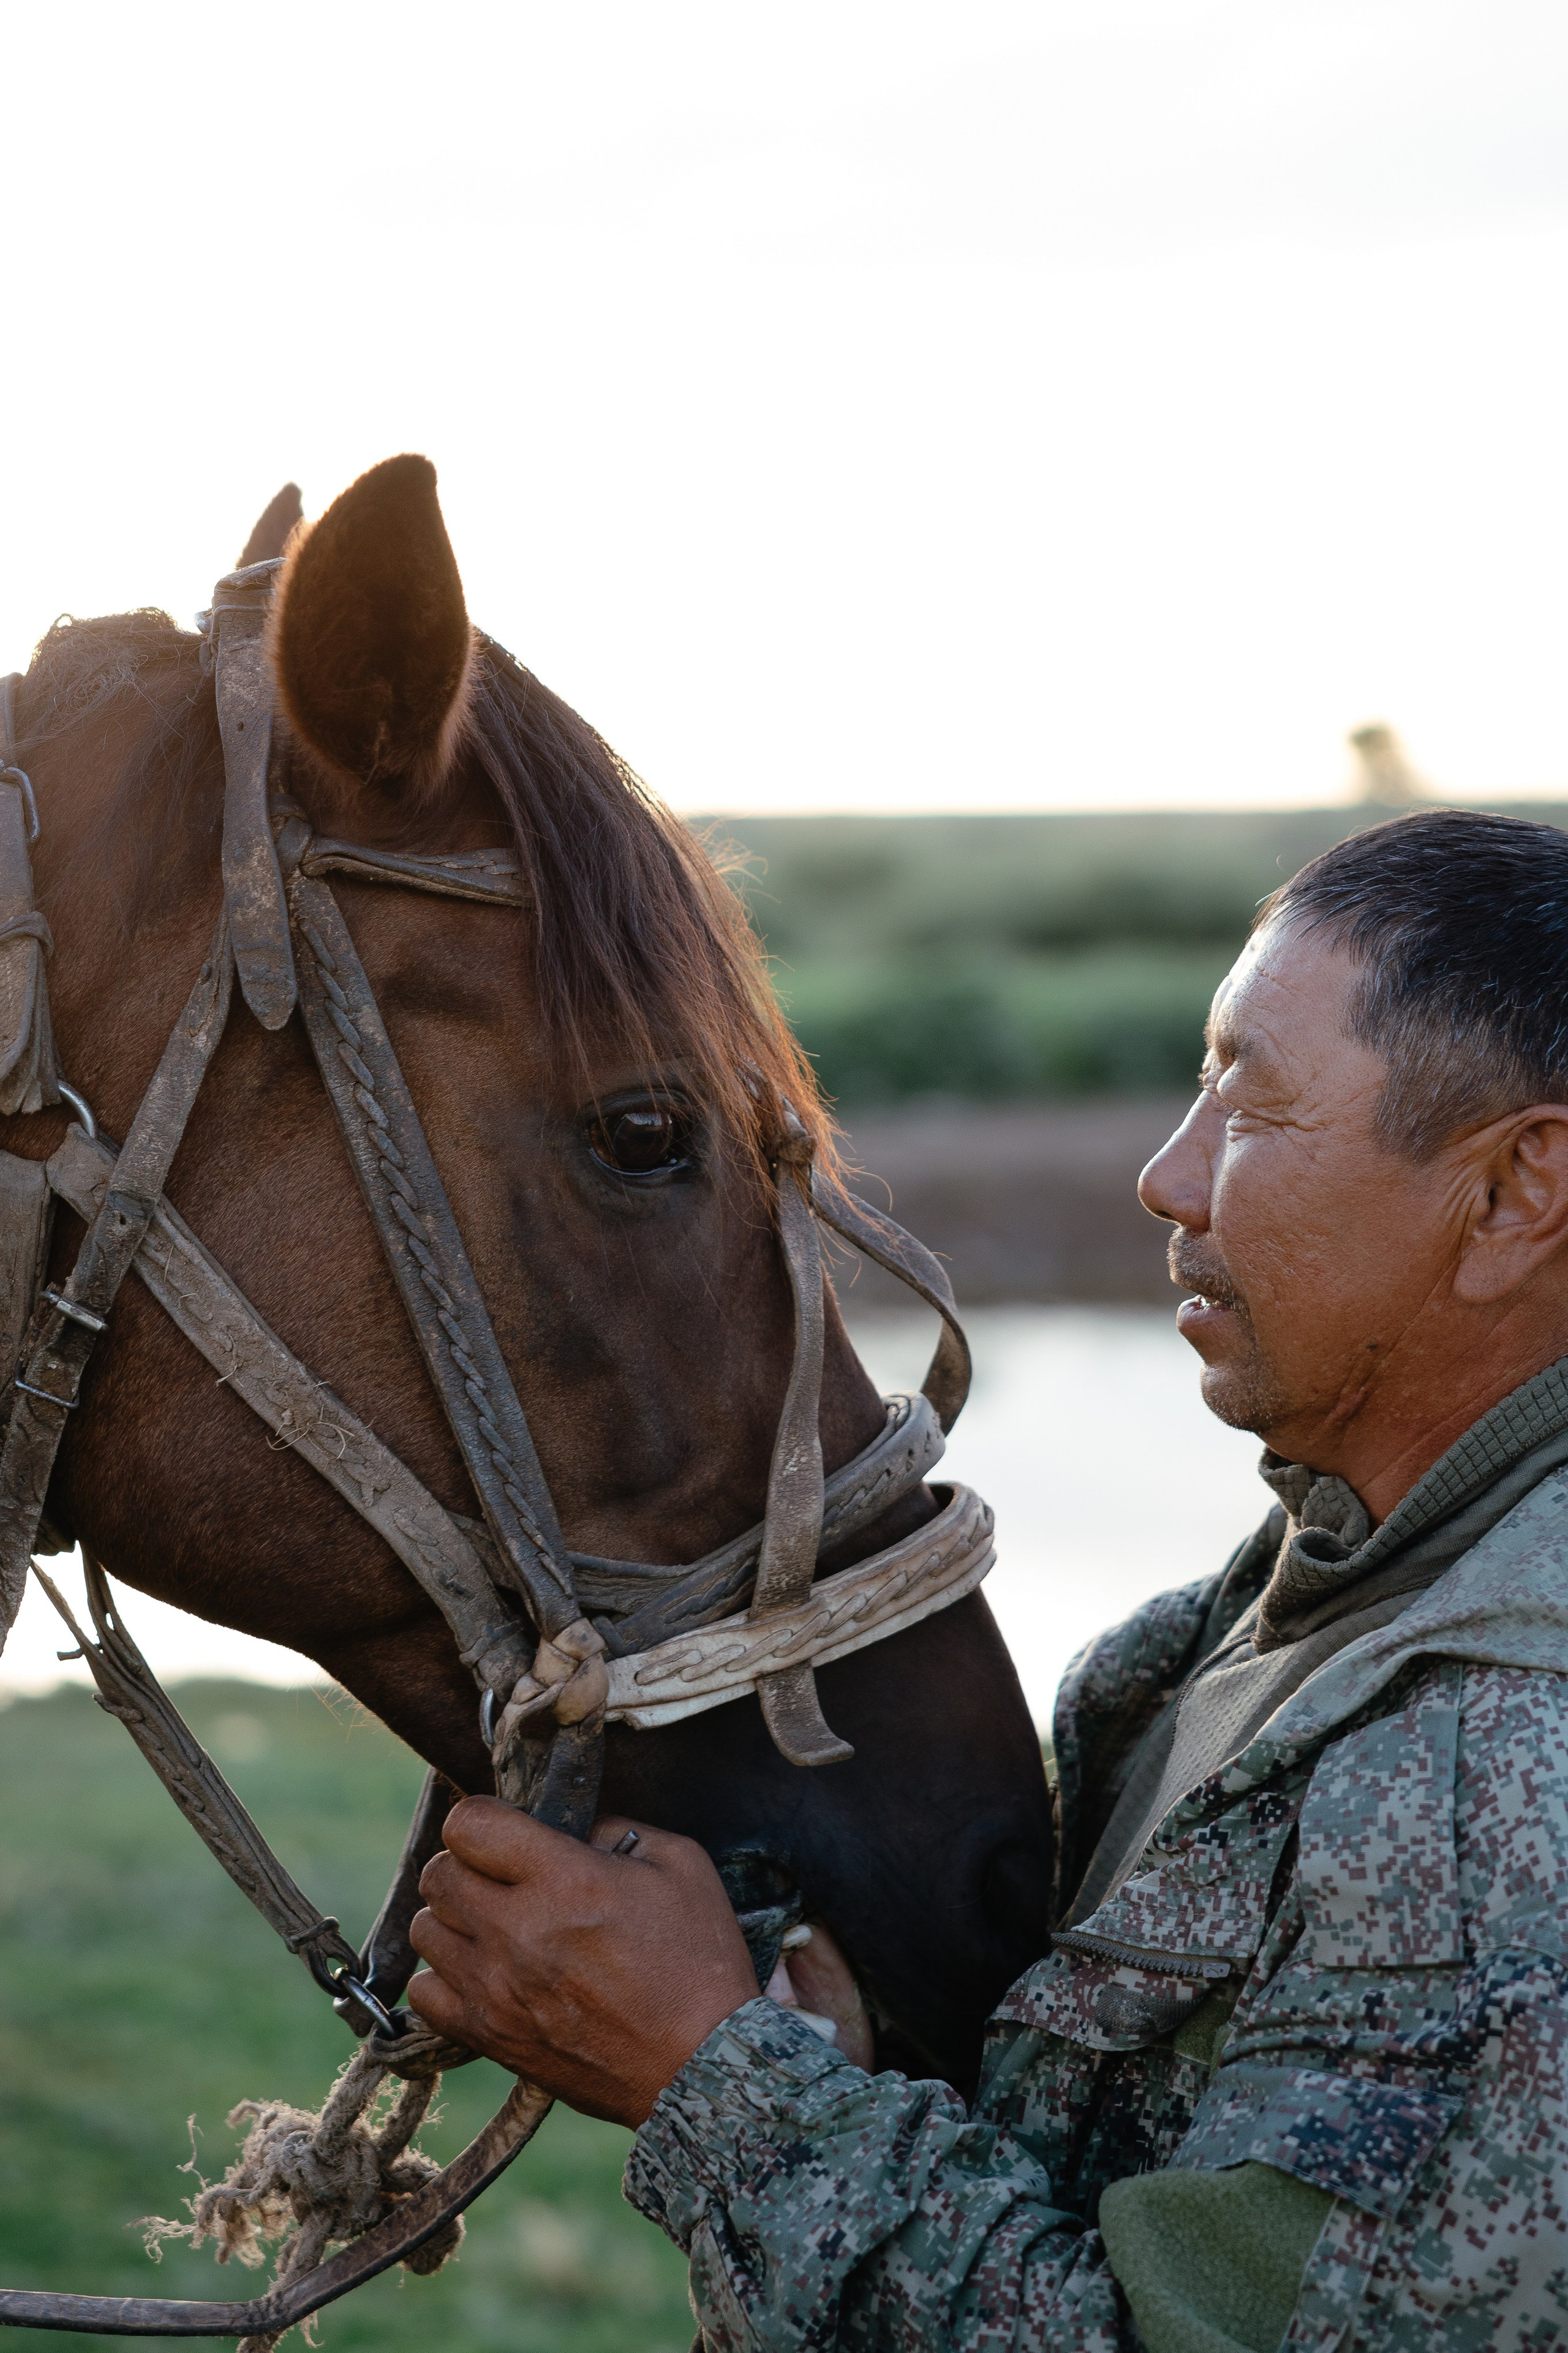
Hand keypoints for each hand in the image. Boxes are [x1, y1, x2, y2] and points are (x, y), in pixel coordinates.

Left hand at [406, 1799, 757, 2124]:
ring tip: (494, 1923)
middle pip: (438, 1874)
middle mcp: (517, 1931)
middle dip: (466, 1863)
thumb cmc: (698, 1962)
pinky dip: (445, 1977)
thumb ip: (616, 1828)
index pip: (469, 1824)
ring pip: (425, 1930)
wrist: (701, 2068)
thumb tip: (570, 1824)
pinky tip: (485, 1972)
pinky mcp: (490, 2037)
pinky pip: (425, 1994)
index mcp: (565, 1879)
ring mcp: (497, 1989)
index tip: (507, 1829)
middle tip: (504, 1875)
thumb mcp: (680, 1866)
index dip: (484, 1817)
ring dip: (454, 1918)